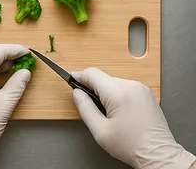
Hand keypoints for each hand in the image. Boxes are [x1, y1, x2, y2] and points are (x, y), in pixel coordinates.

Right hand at [72, 67, 194, 168]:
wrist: (158, 154)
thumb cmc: (132, 146)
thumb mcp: (99, 130)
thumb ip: (84, 108)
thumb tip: (76, 93)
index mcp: (118, 93)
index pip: (92, 74)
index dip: (78, 76)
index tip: (70, 79)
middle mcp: (131, 86)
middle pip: (102, 78)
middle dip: (92, 88)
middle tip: (88, 104)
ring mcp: (141, 89)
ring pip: (113, 82)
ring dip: (105, 92)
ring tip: (106, 113)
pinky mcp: (146, 94)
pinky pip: (124, 87)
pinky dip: (116, 94)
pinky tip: (118, 111)